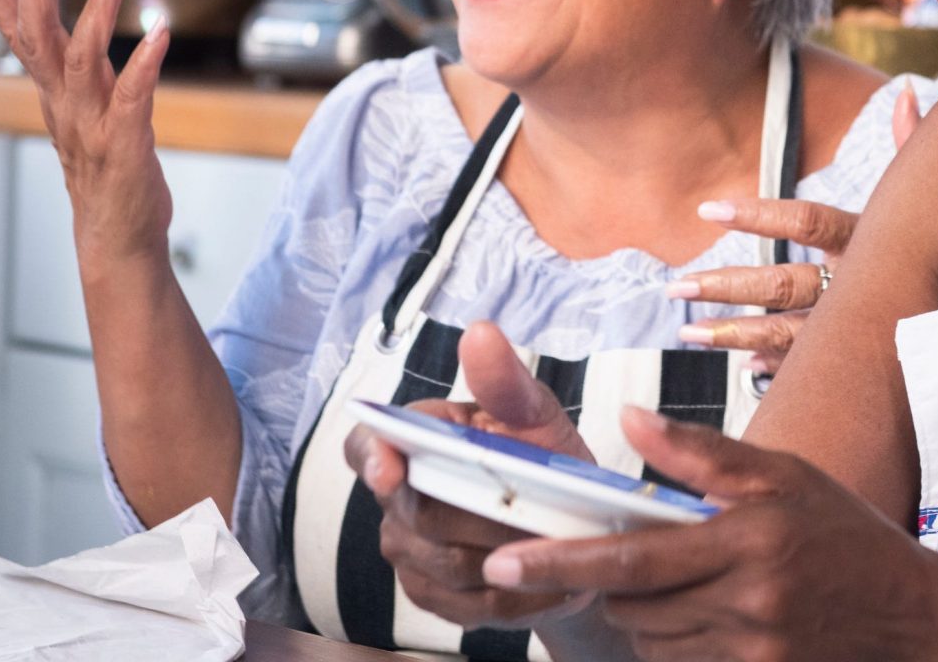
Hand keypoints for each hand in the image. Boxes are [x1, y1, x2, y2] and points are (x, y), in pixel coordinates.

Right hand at [0, 0, 172, 269]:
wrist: (117, 241)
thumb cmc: (106, 175)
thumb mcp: (85, 113)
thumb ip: (79, 74)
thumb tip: (72, 36)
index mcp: (56, 95)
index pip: (22, 36)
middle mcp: (66, 105)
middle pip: (40, 39)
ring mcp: (92, 124)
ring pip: (84, 60)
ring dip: (97, 12)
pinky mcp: (125, 143)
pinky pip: (134, 96)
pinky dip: (145, 63)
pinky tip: (160, 32)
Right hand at [349, 322, 601, 631]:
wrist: (573, 526)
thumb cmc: (544, 457)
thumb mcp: (536, 415)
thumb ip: (505, 381)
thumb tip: (480, 332)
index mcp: (414, 440)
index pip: (365, 445)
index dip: (372, 458)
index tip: (390, 473)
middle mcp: (396, 498)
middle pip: (418, 514)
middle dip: (483, 515)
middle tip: (541, 511)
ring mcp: (409, 550)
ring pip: (446, 562)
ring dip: (505, 556)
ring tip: (553, 545)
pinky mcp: (432, 596)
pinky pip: (465, 604)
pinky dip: (513, 595)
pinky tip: (545, 581)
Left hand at [480, 407, 937, 661]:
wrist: (911, 618)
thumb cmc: (844, 536)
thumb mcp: (784, 475)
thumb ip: (701, 455)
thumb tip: (629, 420)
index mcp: (747, 542)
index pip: (632, 558)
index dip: (561, 562)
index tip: (503, 559)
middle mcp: (746, 604)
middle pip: (630, 605)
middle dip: (614, 582)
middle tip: (645, 553)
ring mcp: (751, 652)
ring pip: (649, 640)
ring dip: (644, 613)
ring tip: (688, 583)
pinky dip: (674, 642)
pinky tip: (707, 616)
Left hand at [667, 85, 921, 371]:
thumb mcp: (935, 192)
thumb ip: (913, 143)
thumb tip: (903, 91)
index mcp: (870, 236)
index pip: (804, 221)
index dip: (757, 215)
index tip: (709, 210)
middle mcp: (860, 280)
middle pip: (782, 283)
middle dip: (727, 286)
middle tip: (676, 288)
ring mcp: (861, 324)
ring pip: (787, 331)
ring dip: (735, 334)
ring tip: (688, 333)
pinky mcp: (866, 357)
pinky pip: (816, 363)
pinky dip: (780, 364)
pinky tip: (747, 366)